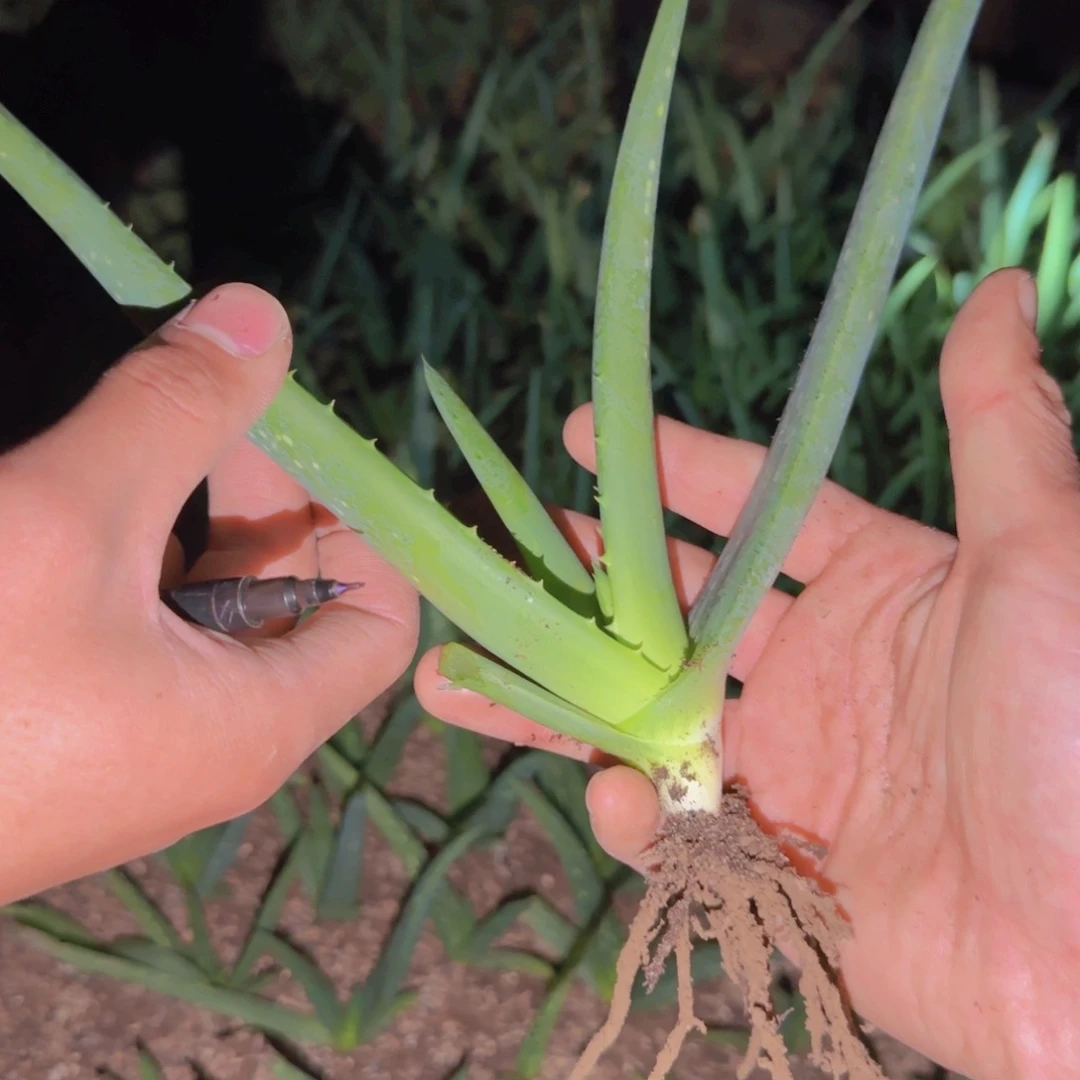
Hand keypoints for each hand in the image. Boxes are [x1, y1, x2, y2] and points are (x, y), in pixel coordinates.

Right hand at [0, 284, 417, 903]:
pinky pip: (130, 636)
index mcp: (256, 722)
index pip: (381, 622)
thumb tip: (262, 314)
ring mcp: (135, 749)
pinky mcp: (66, 738)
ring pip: (203, 613)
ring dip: (178, 520)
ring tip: (122, 448)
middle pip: (294, 606)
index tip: (300, 442)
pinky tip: (60, 514)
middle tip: (198, 415)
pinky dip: (117, 564)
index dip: (362, 524)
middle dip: (259, 500)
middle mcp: (214, 747)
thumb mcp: (67, 523)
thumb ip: (173, 413)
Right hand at [414, 269, 1079, 1079]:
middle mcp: (820, 670)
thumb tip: (993, 288)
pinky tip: (612, 797)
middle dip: (584, 580)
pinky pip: (664, 827)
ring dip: (548, 697)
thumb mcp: (1042, 561)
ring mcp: (783, 767)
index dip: (671, 470)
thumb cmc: (1079, 739)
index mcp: (879, 589)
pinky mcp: (762, 859)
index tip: (577, 434)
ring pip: (639, 715)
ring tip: (451, 674)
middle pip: (672, 610)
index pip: (753, 510)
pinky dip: (624, 813)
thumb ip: (1000, 428)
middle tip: (503, 550)